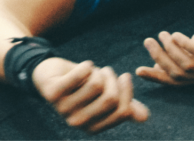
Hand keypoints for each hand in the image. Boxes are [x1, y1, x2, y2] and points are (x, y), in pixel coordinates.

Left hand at [32, 57, 149, 132]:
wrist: (49, 74)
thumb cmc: (81, 85)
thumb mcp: (104, 95)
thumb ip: (124, 105)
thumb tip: (144, 117)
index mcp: (93, 127)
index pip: (122, 111)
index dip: (127, 91)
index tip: (124, 78)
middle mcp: (78, 123)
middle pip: (111, 99)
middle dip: (113, 79)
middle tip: (107, 71)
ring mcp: (63, 109)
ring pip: (96, 85)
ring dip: (98, 72)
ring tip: (92, 70)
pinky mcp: (53, 93)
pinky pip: (79, 76)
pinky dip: (86, 66)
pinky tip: (85, 65)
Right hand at [135, 8, 193, 85]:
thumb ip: (180, 56)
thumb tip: (158, 66)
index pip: (177, 82)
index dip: (157, 77)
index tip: (138, 71)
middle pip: (180, 74)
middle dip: (160, 58)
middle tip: (148, 41)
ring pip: (188, 65)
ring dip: (170, 49)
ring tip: (162, 34)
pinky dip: (184, 44)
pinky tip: (175, 34)